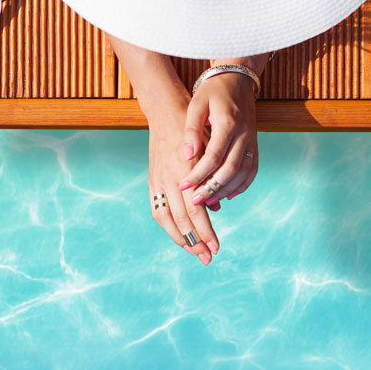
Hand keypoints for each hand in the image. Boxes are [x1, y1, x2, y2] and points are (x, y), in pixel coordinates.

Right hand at [145, 94, 221, 265]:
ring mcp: (158, 181)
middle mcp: (170, 180)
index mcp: (186, 174)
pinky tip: (178, 235)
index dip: (206, 232)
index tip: (217, 247)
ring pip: (167, 219)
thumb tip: (216, 208)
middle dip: (196, 242)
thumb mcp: (209, 152)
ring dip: (181, 238)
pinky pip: (157, 210)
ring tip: (194, 251)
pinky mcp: (153, 180)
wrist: (168, 112)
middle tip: (208, 257)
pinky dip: (168, 226)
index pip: (197, 212)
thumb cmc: (195, 131)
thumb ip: (211, 181)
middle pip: (182, 220)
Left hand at [179, 72, 258, 207]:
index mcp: (228, 123)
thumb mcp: (196, 105)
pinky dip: (242, 185)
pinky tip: (228, 195)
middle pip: (230, 168)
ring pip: (243, 173)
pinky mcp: (255, 145)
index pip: (213, 156)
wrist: (238, 80)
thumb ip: (191, 130)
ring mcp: (252, 140)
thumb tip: (186, 156)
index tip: (182, 186)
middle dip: (211, 188)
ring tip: (208, 201)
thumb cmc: (213, 92)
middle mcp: (244, 134)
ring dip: (225, 189)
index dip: (197, 174)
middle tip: (194, 201)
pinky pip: (252, 170)